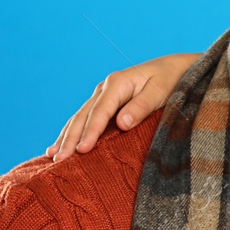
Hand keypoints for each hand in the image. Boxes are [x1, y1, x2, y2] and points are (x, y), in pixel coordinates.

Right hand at [48, 53, 200, 160]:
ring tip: (52, 156)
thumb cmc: (171, 80)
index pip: (100, 112)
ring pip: (79, 118)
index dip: (90, 132)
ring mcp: (103, 95)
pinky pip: (84, 119)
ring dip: (65, 137)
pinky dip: (72, 132)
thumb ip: (141, 107)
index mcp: (117, 83)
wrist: (176, 68)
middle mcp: (105, 88)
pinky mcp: (105, 103)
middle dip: (70, 138)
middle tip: (59, 160)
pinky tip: (60, 145)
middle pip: (83, 116)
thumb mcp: (161, 92)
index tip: (82, 150)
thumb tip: (121, 124)